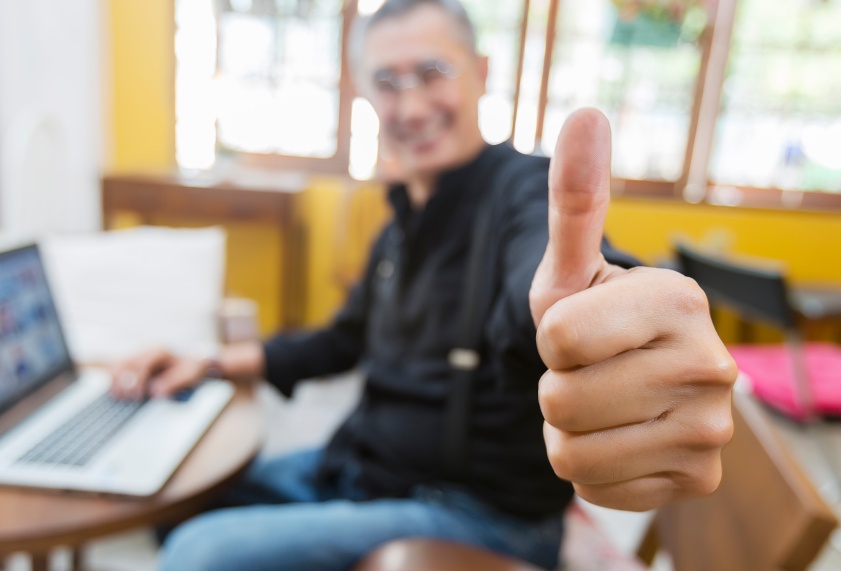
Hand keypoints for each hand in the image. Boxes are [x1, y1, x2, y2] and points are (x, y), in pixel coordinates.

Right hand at [109, 347, 208, 399]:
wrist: (190, 362)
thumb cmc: (189, 369)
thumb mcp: (189, 375)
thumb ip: (174, 382)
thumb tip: (156, 392)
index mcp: (159, 351)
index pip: (141, 364)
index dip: (137, 381)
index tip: (138, 396)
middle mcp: (145, 350)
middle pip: (124, 363)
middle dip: (123, 383)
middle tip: (128, 399)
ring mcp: (136, 355)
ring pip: (116, 365)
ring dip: (115, 382)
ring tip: (119, 397)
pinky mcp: (130, 363)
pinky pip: (114, 370)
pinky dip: (113, 381)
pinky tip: (117, 393)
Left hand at [529, 108, 736, 510]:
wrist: (630, 379)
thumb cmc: (593, 318)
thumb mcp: (572, 266)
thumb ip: (575, 198)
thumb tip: (585, 113)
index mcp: (678, 300)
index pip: (559, 340)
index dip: (550, 340)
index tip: (577, 332)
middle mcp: (711, 366)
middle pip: (561, 402)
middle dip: (556, 388)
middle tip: (591, 372)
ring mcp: (712, 431)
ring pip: (571, 453)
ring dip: (567, 431)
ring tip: (601, 406)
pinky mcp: (697, 481)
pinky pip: (594, 488)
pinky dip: (590, 469)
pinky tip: (619, 440)